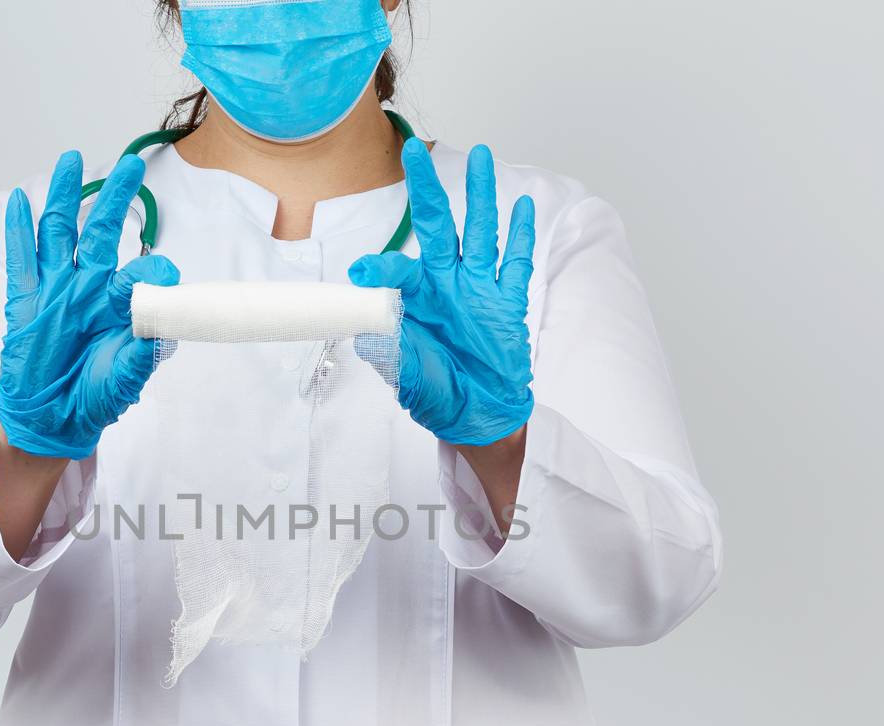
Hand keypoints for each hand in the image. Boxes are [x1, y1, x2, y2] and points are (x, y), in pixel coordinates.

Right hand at [0, 151, 179, 459]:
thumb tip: (163, 325)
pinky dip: (18, 229)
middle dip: (114, 198)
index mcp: (120, 306)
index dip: (152, 273)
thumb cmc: (96, 397)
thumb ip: (144, 351)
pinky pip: (21, 259)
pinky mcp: (25, 300)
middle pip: (102, 232)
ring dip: (63, 196)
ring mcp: (56, 290)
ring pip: (59, 233)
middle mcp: (90, 289)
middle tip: (130, 165)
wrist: (55, 418)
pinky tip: (18, 200)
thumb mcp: (126, 378)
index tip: (164, 273)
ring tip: (70, 160)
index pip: (139, 276)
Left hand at [348, 139, 536, 446]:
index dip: (381, 268)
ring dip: (480, 195)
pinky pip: (516, 262)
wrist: (477, 416)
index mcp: (415, 298)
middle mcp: (445, 284)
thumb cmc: (435, 393)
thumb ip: (388, 347)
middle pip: (437, 226)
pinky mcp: (508, 302)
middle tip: (414, 150)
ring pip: (480, 231)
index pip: (398, 270)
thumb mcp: (404, 372)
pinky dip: (521, 235)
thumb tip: (363, 330)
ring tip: (480, 156)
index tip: (362, 271)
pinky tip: (521, 206)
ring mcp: (479, 289)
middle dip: (427, 189)